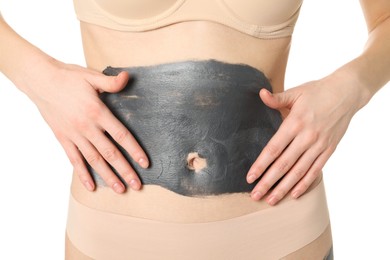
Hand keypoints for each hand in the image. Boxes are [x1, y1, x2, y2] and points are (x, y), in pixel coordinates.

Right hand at [28, 60, 148, 192]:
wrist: (40, 80)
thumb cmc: (68, 77)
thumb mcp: (92, 76)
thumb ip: (111, 82)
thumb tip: (127, 77)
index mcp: (97, 112)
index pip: (121, 136)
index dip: (135, 150)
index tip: (145, 164)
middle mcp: (87, 127)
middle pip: (110, 153)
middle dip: (125, 170)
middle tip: (137, 185)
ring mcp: (74, 135)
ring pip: (94, 160)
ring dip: (108, 176)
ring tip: (120, 190)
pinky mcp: (63, 138)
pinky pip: (74, 160)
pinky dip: (82, 174)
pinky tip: (91, 186)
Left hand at [246, 73, 365, 204]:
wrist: (347, 93)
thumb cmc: (318, 92)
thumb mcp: (296, 92)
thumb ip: (277, 98)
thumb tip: (261, 94)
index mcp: (295, 122)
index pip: (274, 149)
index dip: (261, 165)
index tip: (250, 177)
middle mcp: (307, 136)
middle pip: (284, 164)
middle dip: (268, 182)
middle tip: (255, 195)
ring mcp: (319, 145)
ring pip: (299, 171)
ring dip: (284, 188)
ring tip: (271, 200)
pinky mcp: (329, 150)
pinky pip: (315, 170)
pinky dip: (305, 183)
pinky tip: (294, 194)